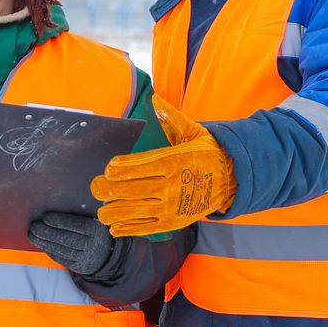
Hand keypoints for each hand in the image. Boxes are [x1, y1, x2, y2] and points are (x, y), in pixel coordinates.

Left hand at [27, 212, 115, 275]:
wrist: (108, 253)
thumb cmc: (95, 229)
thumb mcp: (95, 218)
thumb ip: (82, 212)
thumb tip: (57, 202)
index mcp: (96, 229)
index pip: (76, 225)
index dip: (60, 221)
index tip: (46, 217)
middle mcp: (92, 245)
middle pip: (67, 239)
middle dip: (47, 233)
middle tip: (33, 226)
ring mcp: (86, 257)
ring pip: (62, 250)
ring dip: (44, 243)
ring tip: (32, 235)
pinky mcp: (80, 267)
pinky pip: (63, 259)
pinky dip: (50, 251)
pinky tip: (41, 244)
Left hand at [90, 95, 236, 236]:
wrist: (232, 180)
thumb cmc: (207, 153)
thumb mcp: (193, 131)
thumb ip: (171, 117)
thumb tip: (155, 98)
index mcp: (173, 161)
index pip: (139, 165)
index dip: (120, 167)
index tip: (108, 168)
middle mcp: (171, 185)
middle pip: (133, 189)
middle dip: (109, 189)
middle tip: (95, 187)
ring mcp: (172, 206)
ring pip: (137, 210)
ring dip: (115, 212)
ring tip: (100, 212)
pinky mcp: (174, 221)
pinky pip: (148, 227)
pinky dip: (129, 229)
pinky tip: (115, 228)